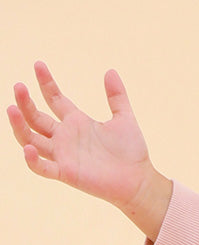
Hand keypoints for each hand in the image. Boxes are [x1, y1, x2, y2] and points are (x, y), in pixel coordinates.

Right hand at [8, 63, 169, 232]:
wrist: (139, 180)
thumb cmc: (132, 152)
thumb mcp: (124, 119)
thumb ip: (117, 96)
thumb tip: (111, 70)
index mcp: (77, 122)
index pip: (53, 99)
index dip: (45, 82)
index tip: (38, 64)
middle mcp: (65, 137)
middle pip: (35, 117)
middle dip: (25, 102)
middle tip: (18, 86)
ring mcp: (63, 155)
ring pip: (30, 139)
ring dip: (19, 125)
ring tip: (11, 108)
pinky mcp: (66, 173)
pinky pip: (42, 168)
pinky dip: (32, 160)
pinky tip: (28, 148)